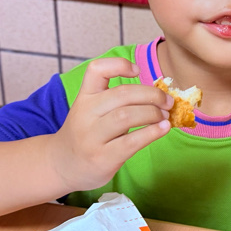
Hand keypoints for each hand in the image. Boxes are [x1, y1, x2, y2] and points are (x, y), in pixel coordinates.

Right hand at [48, 57, 171, 192]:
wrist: (63, 165)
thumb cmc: (86, 134)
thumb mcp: (91, 110)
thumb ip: (115, 100)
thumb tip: (158, 95)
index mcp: (84, 96)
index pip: (96, 70)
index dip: (119, 65)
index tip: (137, 71)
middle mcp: (85, 114)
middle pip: (122, 94)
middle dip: (151, 95)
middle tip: (168, 102)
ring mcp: (92, 137)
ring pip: (127, 116)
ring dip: (153, 113)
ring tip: (165, 116)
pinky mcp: (103, 157)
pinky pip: (131, 141)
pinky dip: (152, 133)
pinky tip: (163, 129)